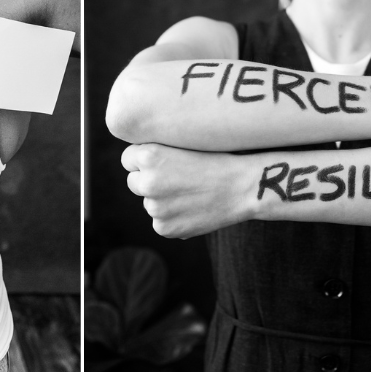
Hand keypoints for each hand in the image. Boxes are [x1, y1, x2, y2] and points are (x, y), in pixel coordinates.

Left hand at [121, 143, 254, 237]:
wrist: (242, 187)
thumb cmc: (215, 159)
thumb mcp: (182, 143)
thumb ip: (155, 150)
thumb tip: (134, 160)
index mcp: (149, 155)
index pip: (128, 159)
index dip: (144, 160)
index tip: (161, 162)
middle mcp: (147, 181)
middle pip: (133, 182)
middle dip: (147, 180)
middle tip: (176, 179)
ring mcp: (155, 207)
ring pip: (149, 202)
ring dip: (162, 200)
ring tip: (190, 193)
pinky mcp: (164, 228)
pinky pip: (160, 220)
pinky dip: (172, 217)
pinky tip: (192, 208)